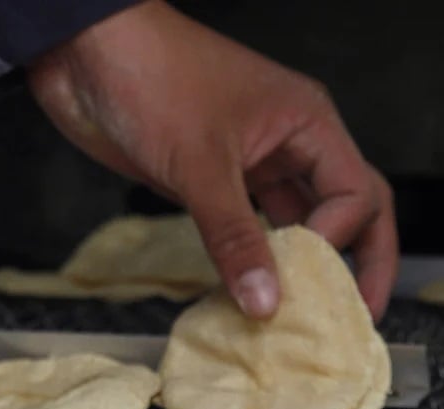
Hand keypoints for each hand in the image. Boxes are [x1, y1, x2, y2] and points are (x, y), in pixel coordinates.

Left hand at [28, 0, 396, 319]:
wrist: (85, 55)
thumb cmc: (151, 77)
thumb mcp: (200, 163)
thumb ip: (234, 237)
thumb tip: (266, 301)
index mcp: (308, 123)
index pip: (357, 196)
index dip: (339, 241)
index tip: (304, 277)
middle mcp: (291, 144)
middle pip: (348, 210)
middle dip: (358, 263)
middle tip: (358, 318)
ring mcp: (254, 163)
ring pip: (299, 223)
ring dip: (302, 267)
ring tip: (303, 319)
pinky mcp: (216, 181)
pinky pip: (252, 229)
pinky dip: (257, 261)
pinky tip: (253, 294)